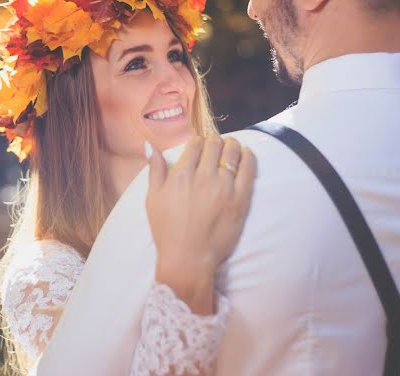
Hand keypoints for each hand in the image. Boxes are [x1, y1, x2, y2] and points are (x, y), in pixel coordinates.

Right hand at [145, 135, 255, 313]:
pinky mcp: (240, 199)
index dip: (199, 142)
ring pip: (232, 152)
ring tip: (232, 147)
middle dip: (215, 141)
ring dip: (232, 145)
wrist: (188, 259)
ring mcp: (224, 187)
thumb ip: (155, 170)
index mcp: (181, 174)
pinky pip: (249, 169)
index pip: (195, 143)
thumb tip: (151, 146)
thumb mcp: (153, 199)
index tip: (200, 146)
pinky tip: (246, 155)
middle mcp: (203, 177)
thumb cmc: (167, 230)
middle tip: (216, 146)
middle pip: (215, 144)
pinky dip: (248, 157)